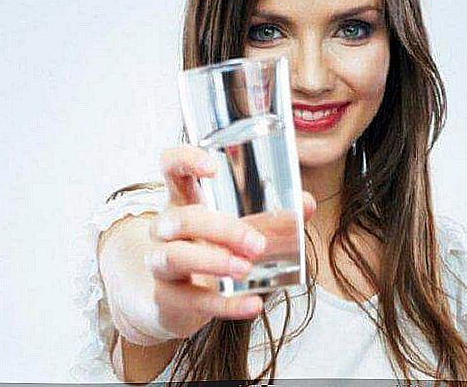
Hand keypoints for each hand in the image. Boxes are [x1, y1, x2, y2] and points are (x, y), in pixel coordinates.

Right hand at [142, 144, 315, 339]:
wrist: (177, 300)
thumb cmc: (209, 249)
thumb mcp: (235, 228)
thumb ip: (271, 216)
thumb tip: (306, 203)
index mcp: (183, 200)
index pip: (170, 167)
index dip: (185, 161)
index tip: (213, 168)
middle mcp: (166, 228)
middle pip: (181, 219)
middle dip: (220, 229)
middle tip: (257, 243)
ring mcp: (160, 263)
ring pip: (174, 257)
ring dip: (212, 261)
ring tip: (246, 268)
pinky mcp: (167, 297)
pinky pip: (192, 300)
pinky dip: (226, 305)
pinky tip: (253, 304)